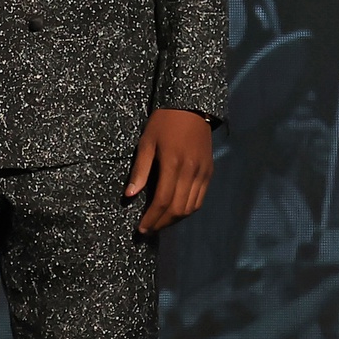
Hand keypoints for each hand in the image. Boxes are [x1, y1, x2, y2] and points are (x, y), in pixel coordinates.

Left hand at [129, 108, 212, 233]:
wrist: (192, 108)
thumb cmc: (163, 122)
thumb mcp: (146, 141)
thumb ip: (140, 170)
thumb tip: (129, 195)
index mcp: (173, 163)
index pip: (163, 200)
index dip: (152, 218)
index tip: (141, 229)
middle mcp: (191, 171)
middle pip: (178, 208)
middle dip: (162, 223)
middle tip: (149, 230)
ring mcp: (203, 173)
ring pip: (191, 207)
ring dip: (175, 220)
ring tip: (160, 223)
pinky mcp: (209, 172)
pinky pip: (200, 199)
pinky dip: (188, 210)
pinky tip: (175, 212)